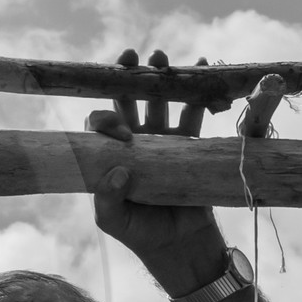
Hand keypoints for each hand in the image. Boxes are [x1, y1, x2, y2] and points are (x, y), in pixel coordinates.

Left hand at [89, 48, 227, 295]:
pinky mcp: (190, 145)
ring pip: (159, 102)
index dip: (105, 117)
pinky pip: (192, 113)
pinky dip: (197, 93)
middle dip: (128, 77)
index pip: (100, 126)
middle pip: (127, 102)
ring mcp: (162, 141)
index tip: (117, 125)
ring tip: (162, 55)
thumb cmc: (139, 234)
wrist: (180, 246)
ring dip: (161, 78)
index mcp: (109, 156)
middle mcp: (133, 143)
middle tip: (132, 56)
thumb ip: (107, 199)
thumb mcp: (113, 222)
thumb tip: (117, 169)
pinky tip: (200, 68)